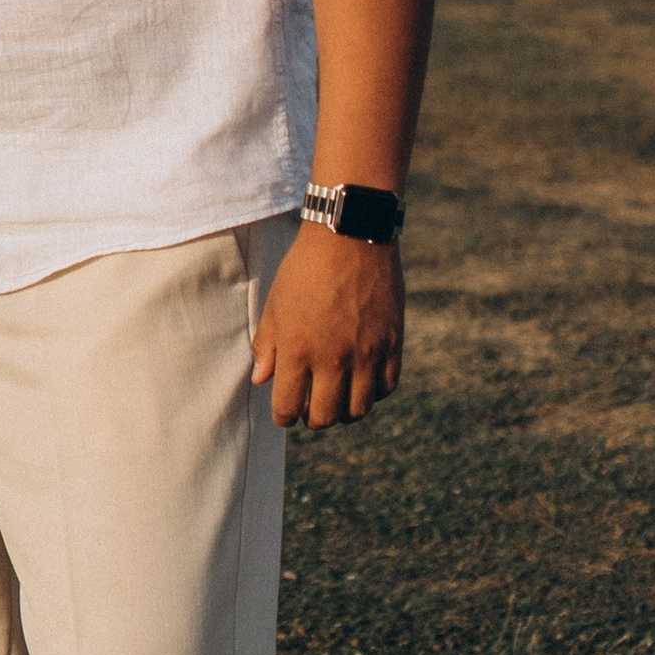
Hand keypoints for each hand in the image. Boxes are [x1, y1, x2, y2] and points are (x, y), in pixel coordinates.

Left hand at [252, 222, 404, 428]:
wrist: (350, 235)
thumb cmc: (305, 268)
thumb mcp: (275, 303)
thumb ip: (268, 345)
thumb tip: (262, 380)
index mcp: (298, 349)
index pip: (288, 408)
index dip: (284, 416)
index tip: (286, 411)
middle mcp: (333, 358)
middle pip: (326, 417)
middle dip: (314, 418)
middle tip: (312, 407)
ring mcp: (366, 353)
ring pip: (359, 409)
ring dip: (345, 410)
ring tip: (339, 397)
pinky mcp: (392, 343)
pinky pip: (387, 387)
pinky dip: (374, 392)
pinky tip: (363, 380)